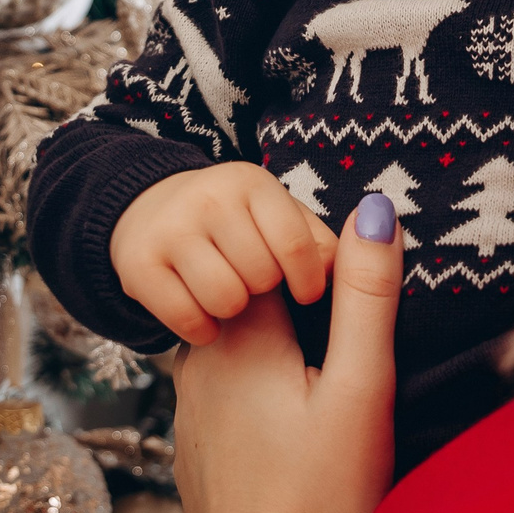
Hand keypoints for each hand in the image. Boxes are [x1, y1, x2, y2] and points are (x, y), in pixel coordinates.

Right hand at [111, 162, 340, 345]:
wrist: (148, 209)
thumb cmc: (236, 224)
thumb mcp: (278, 216)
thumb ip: (320, 240)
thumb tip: (374, 243)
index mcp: (252, 182)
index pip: (298, 246)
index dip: (308, 281)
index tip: (306, 295)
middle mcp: (209, 197)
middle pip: (262, 276)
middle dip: (264, 290)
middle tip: (252, 282)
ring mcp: (170, 229)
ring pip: (227, 300)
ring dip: (233, 311)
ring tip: (230, 297)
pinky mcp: (138, 266)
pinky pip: (189, 321)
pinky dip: (202, 330)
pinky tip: (203, 314)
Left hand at [175, 195, 403, 512]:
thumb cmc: (321, 500)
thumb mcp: (360, 389)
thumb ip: (366, 296)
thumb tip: (374, 210)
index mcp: (239, 335)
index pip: (278, 252)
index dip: (324, 266)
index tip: (357, 307)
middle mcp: (200, 358)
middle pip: (257, 293)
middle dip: (306, 306)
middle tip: (349, 356)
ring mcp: (190, 402)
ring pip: (242, 340)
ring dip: (284, 349)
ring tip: (326, 392)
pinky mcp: (195, 440)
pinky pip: (229, 386)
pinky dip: (263, 389)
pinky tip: (295, 428)